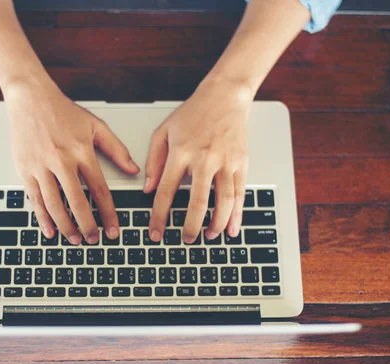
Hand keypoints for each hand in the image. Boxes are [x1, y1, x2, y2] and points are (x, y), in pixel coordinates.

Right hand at [4, 79, 139, 244]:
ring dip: (65, 225)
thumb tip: (133, 169)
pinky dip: (42, 217)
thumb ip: (116, 149)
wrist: (30, 97)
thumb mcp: (96, 126)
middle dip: (87, 225)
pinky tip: (50, 230)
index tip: (114, 228)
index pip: (99, 189)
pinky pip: (34, 199)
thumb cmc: (63, 111)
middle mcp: (61, 161)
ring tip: (75, 239)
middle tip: (94, 240)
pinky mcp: (25, 169)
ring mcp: (41, 166)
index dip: (108, 213)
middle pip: (76, 201)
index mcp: (81, 151)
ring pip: (54, 204)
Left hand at [144, 77, 252, 243]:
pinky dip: (237, 215)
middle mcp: (204, 159)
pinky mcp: (241, 163)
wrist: (224, 97)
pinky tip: (231, 228)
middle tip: (185, 240)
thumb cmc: (193, 114)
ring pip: (223, 202)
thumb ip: (153, 161)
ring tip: (208, 236)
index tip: (155, 233)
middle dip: (190, 227)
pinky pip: (240, 194)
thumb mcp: (163, 132)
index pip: (166, 192)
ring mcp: (226, 162)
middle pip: (197, 202)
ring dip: (215, 224)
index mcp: (181, 153)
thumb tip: (148, 189)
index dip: (158, 216)